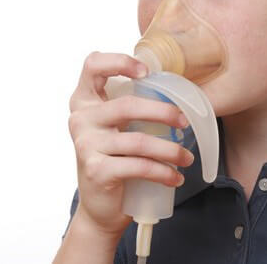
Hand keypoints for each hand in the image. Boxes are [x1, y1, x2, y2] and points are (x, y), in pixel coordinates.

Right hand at [67, 52, 194, 236]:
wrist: (101, 205)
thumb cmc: (116, 157)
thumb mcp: (118, 125)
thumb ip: (132, 104)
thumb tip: (178, 89)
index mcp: (85, 99)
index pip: (93, 65)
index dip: (119, 62)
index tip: (147, 71)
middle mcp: (80, 119)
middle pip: (126, 105)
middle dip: (163, 112)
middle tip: (184, 122)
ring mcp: (85, 145)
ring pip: (138, 141)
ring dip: (170, 150)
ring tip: (187, 158)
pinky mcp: (96, 170)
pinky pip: (138, 166)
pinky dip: (163, 172)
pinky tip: (175, 177)